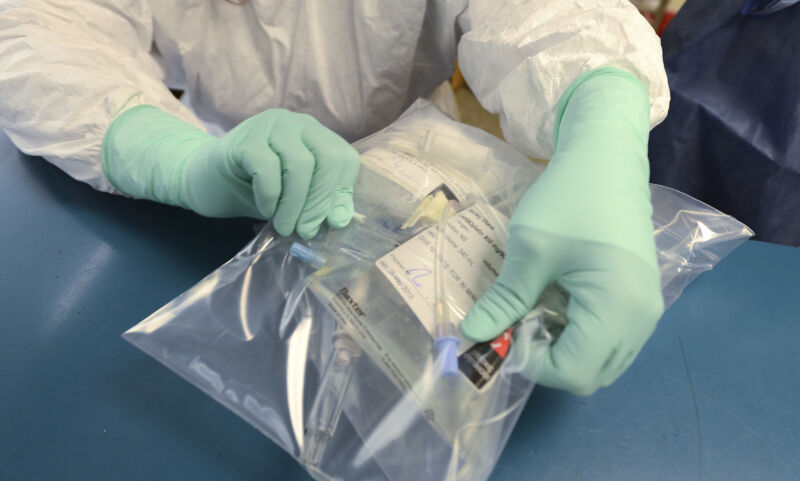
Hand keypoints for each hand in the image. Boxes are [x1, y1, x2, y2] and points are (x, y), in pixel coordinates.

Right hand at [103, 107, 359, 238]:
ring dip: (295, 204)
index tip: (331, 224)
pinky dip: (270, 196)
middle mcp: (297, 124)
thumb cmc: (254, 191)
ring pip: (300, 164)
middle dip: (320, 202)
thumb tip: (341, 220)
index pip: (345, 159)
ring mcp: (271, 126)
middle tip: (306, 231)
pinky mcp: (245, 138)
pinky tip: (265, 210)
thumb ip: (318, 204)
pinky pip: (267, 168)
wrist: (203, 180)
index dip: (342, 193)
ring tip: (284, 227)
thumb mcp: (294, 200)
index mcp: (316, 136)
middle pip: (328, 159)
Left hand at [461, 68, 663, 394]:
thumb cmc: (568, 198)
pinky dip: (578, 334)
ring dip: (562, 348)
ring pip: (600, 360)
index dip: (532, 362)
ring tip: (534, 311)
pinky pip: (609, 339)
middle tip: (517, 322)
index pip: (573, 373)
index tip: (504, 331)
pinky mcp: (640, 298)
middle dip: (546, 359)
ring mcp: (646, 310)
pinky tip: (556, 301)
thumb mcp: (530, 250)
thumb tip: (471, 336)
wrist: (607, 157)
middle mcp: (642, 320)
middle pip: (590, 375)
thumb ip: (503, 300)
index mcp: (619, 310)